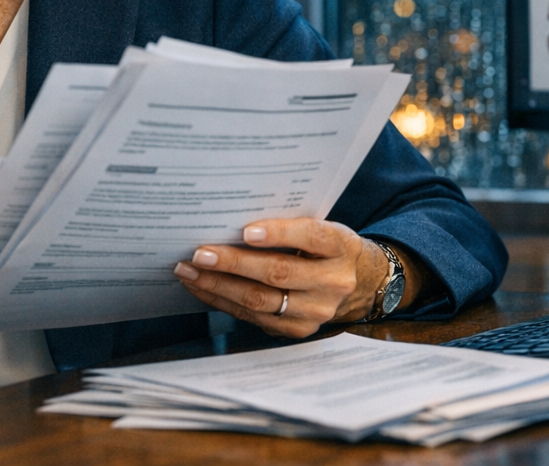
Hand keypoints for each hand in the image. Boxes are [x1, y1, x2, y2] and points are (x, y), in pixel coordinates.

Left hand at [173, 218, 407, 337]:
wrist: (359, 283)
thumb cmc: (327, 248)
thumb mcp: (323, 228)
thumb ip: (291, 224)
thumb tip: (233, 219)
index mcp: (341, 246)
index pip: (311, 238)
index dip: (279, 234)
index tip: (246, 230)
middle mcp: (333, 282)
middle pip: (278, 273)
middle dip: (233, 263)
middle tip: (199, 253)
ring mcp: (316, 311)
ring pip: (261, 300)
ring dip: (219, 286)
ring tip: (189, 271)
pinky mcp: (298, 330)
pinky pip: (254, 318)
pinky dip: (224, 302)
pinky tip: (203, 287)